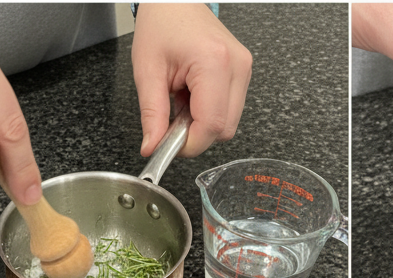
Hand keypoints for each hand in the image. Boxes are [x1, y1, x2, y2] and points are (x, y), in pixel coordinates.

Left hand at [131, 3, 252, 157]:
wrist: (176, 0)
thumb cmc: (162, 23)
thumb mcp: (148, 70)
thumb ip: (152, 115)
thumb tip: (153, 147)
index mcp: (214, 62)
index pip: (211, 125)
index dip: (190, 144)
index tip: (170, 145)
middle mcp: (236, 66)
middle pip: (224, 129)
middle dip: (197, 133)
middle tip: (174, 117)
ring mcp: (244, 70)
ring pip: (229, 123)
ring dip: (204, 122)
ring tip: (184, 99)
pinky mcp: (244, 73)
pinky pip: (230, 110)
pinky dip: (210, 111)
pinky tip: (195, 95)